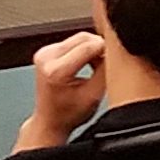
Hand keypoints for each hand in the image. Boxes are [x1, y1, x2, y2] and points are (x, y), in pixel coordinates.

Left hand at [21, 31, 104, 149]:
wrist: (49, 121)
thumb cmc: (68, 114)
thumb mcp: (95, 95)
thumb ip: (105, 69)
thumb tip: (114, 49)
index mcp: (56, 71)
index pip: (89, 46)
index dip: (107, 49)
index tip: (116, 57)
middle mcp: (46, 58)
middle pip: (83, 38)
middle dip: (99, 47)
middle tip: (107, 63)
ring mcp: (43, 53)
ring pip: (79, 38)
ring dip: (92, 47)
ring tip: (96, 66)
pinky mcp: (45, 51)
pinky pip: (71, 42)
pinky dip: (83, 49)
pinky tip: (86, 64)